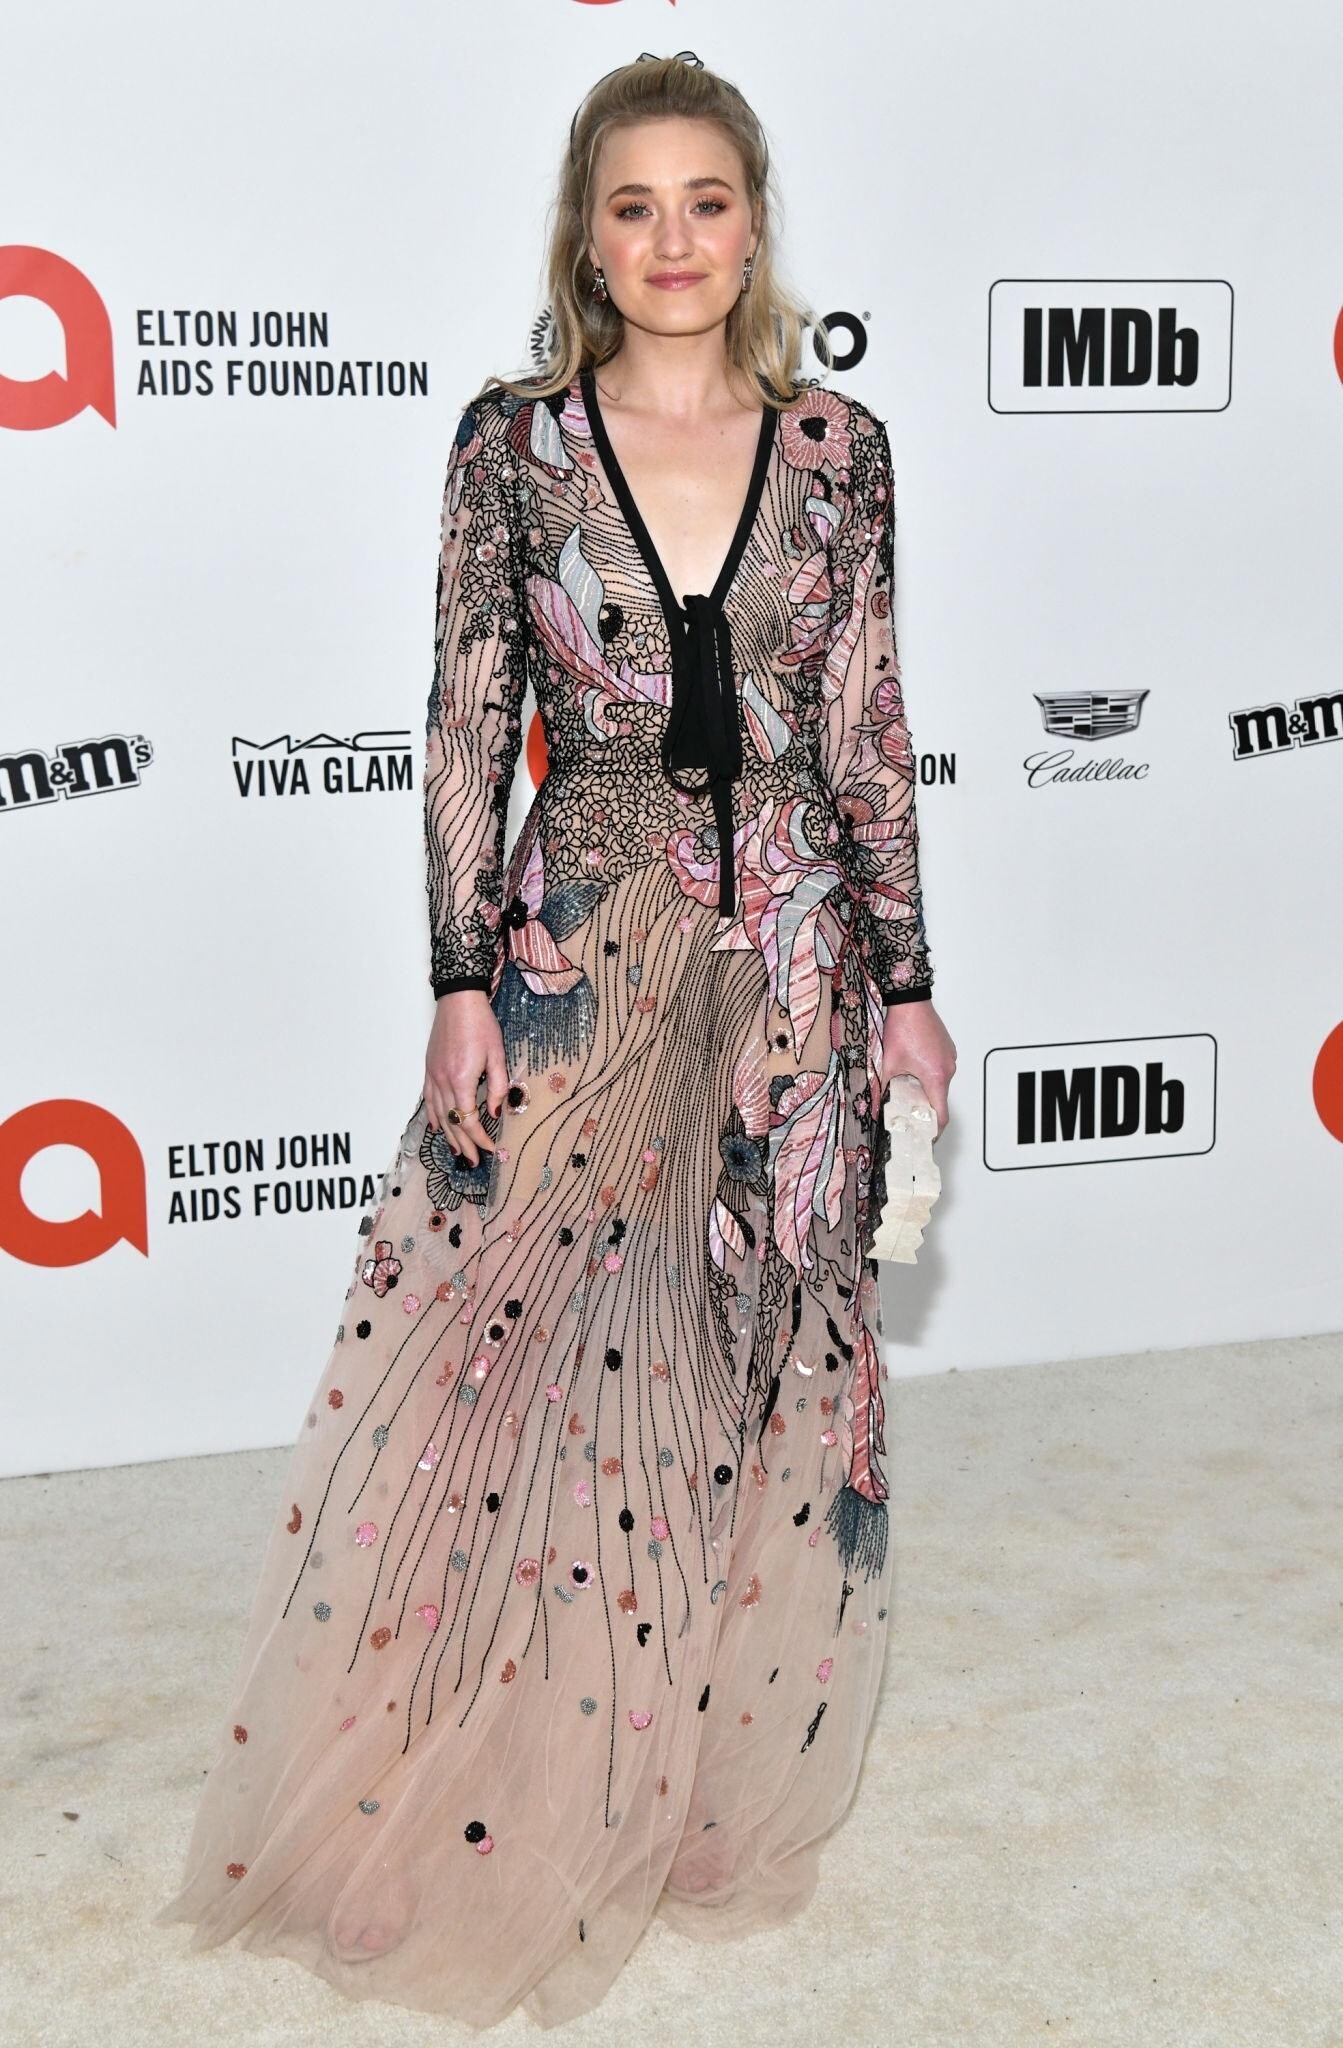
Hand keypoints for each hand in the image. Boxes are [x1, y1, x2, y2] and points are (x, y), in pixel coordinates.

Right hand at [424, 991, 509, 1167]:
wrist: (458, 1001)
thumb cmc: (480, 1024)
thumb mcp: (498, 1055)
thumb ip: (498, 1087)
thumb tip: (497, 1112)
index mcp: (462, 1080)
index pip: (470, 1120)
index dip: (481, 1138)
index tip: (491, 1148)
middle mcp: (443, 1082)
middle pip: (453, 1123)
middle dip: (464, 1145)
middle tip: (473, 1162)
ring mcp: (433, 1076)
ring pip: (439, 1115)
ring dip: (449, 1136)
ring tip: (457, 1153)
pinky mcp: (429, 1070)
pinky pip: (428, 1101)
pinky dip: (434, 1117)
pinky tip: (439, 1128)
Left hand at [881, 999, 955, 1138]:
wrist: (909, 999)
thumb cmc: (901, 1026)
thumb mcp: (886, 1063)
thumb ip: (880, 1087)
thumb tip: (871, 1105)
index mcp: (936, 1077)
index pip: (941, 1115)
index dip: (932, 1131)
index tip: (923, 1137)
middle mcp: (948, 1069)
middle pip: (939, 1100)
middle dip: (923, 1109)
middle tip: (905, 1114)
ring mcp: (949, 1057)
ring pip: (938, 1084)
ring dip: (924, 1090)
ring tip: (904, 1088)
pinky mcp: (946, 1049)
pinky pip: (939, 1069)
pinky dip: (928, 1075)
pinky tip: (910, 1070)